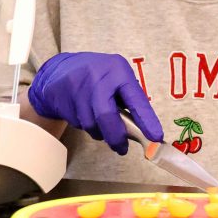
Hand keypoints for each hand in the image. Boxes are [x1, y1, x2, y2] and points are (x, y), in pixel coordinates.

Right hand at [27, 51, 161, 154]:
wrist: (61, 69)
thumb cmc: (99, 75)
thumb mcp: (118, 76)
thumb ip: (129, 97)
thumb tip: (142, 128)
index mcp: (118, 71)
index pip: (135, 99)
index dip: (146, 120)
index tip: (156, 137)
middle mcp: (97, 78)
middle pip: (106, 115)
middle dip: (116, 137)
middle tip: (122, 149)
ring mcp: (77, 89)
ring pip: (91, 124)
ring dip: (100, 133)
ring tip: (103, 127)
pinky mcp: (61, 100)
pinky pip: (77, 124)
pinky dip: (86, 127)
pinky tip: (86, 116)